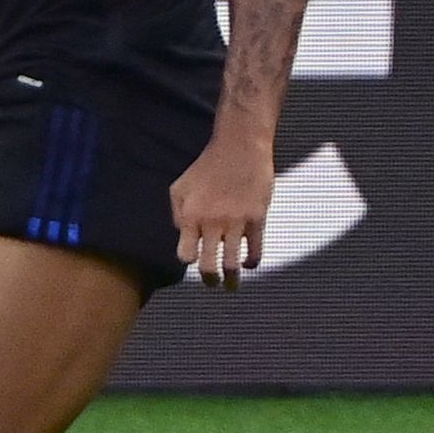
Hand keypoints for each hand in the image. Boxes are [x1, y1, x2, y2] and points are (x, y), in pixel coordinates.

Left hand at [170, 131, 274, 290]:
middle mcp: (212, 223)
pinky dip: (252, 262)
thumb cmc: (208, 165)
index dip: (189, 260)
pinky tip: (250, 264)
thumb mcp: (180, 186)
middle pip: (208, 266)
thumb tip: (181, 235)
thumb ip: (176, 213)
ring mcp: (236, 222)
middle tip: (213, 283)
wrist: (240, 146)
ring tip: (232, 286)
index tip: (194, 259)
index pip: (185, 254)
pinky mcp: (257, 219)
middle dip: (209, 280)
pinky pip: (256, 250)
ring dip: (232, 280)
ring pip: (232, 264)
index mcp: (191, 216)